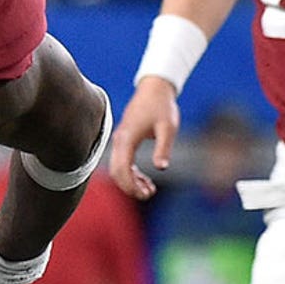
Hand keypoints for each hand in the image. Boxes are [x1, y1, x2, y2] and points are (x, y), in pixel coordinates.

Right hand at [108, 77, 181, 200]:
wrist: (154, 89)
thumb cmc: (162, 106)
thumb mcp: (168, 127)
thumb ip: (163, 148)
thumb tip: (161, 168)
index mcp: (127, 138)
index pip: (122, 169)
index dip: (131, 185)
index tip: (146, 194)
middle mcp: (119, 140)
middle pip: (116, 172)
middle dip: (130, 187)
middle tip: (149, 194)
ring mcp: (120, 140)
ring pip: (118, 169)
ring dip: (130, 182)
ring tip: (150, 190)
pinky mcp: (124, 141)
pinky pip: (122, 163)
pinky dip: (131, 174)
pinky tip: (145, 180)